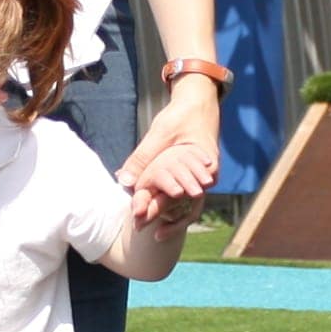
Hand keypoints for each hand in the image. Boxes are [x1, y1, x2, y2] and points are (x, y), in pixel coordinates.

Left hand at [120, 79, 221, 223]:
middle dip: (161, 216)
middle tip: (138, 229)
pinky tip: (159, 213)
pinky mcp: (199, 174)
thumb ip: (142, 157)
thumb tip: (122, 179)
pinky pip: (188, 194)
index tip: (139, 220)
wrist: (200, 101)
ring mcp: (206, 176)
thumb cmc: (181, 115)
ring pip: (187, 202)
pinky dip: (173, 201)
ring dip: (168, 213)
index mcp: (203, 167)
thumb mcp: (160, 134)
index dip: (157, 210)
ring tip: (151, 230)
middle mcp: (208, 176)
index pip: (179, 196)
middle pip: (184, 205)